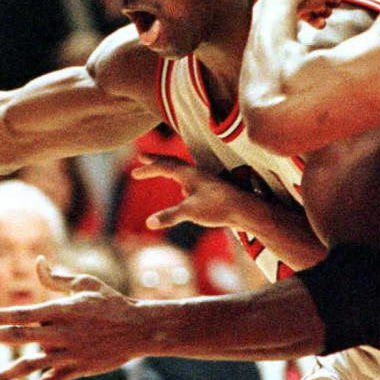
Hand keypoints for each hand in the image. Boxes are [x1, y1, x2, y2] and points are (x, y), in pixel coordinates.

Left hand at [0, 257, 140, 379]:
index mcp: (59, 309)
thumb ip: (57, 277)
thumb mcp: (84, 284)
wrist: (138, 329)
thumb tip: (38, 262)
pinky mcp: (75, 369)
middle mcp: (58, 332)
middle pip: (16, 335)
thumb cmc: (110, 301)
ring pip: (28, 365)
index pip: (21, 313)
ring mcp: (66, 354)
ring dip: (2, 375)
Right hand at [132, 154, 261, 229]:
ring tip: (160, 170)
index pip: (164, 166)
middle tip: (142, 157)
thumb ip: (169, 216)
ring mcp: (205, 181)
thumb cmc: (218, 207)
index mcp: (189, 173)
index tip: (134, 172)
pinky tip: (184, 192)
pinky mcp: (211, 190)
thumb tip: (149, 222)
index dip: (148, 168)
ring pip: (183, 170)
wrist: (245, 210)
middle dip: (156, 160)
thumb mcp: (190, 212)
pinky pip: (191, 180)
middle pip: (172, 162)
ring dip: (169, 168)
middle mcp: (196, 173)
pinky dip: (182, 181)